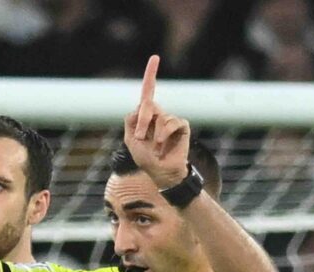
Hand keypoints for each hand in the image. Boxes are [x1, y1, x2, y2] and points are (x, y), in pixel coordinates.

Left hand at [123, 55, 190, 189]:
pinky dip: (165, 136)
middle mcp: (159, 114)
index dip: (150, 75)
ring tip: (155, 148)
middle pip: (148, 104)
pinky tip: (164, 147)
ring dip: (154, 134)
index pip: (148, 92)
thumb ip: (131, 121)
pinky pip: (172, 123)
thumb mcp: (131, 139)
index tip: (155, 57)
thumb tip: (142, 107)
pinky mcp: (182, 126)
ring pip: (160, 117)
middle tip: (142, 137)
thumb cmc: (145, 158)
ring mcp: (171, 120)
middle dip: (143, 120)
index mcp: (146, 115)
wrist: (161, 172)